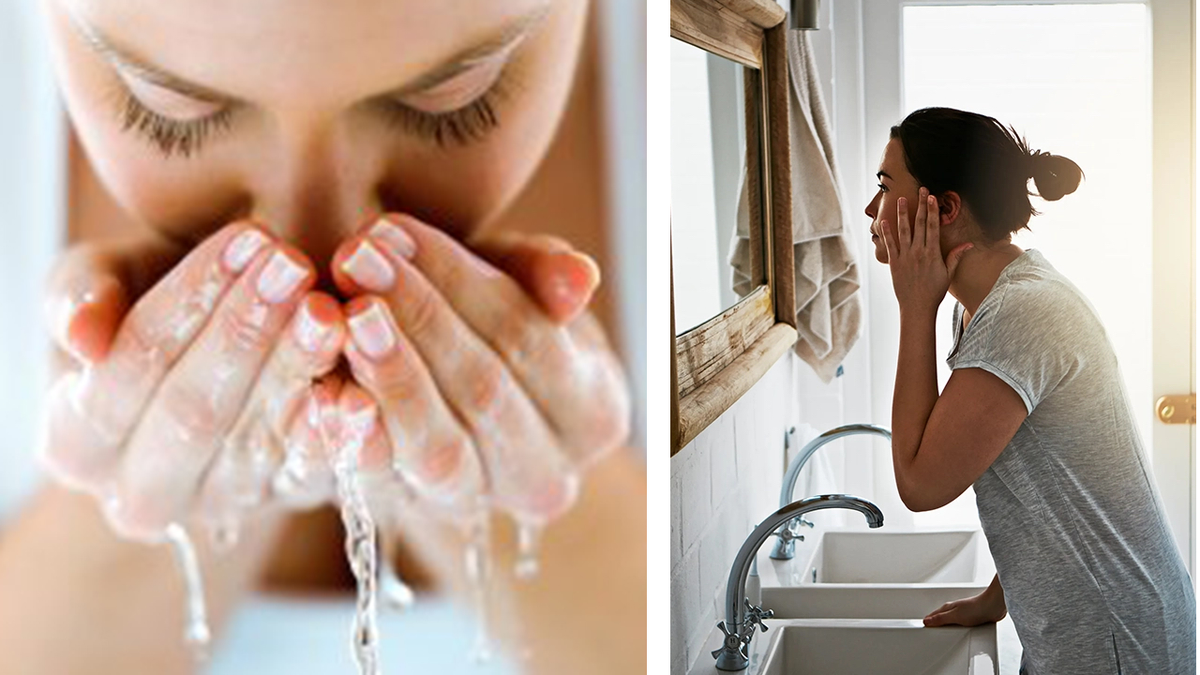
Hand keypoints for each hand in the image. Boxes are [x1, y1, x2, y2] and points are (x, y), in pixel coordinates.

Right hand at [42, 224, 343, 540]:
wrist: (226, 356)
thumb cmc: (154, 304)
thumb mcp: (108, 282)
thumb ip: (80, 293)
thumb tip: (82, 338)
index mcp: (76, 444)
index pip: (131, 367)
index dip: (187, 300)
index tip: (244, 239)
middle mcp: (142, 495)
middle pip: (194, 412)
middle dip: (245, 332)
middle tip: (294, 266)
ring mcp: (220, 507)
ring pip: (257, 443)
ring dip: (297, 372)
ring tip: (331, 309)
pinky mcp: (289, 503)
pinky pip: (314, 477)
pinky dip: (340, 438)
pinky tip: (362, 394)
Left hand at [330, 215, 629, 523]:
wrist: (455, 414)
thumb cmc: (493, 329)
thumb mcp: (521, 289)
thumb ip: (545, 274)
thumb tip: (578, 279)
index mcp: (593, 412)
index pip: (529, 338)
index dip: (461, 282)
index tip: (396, 229)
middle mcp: (547, 475)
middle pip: (485, 391)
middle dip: (417, 317)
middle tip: (356, 258)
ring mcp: (480, 503)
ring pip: (439, 448)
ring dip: (390, 376)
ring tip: (345, 315)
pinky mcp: (412, 516)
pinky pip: (383, 484)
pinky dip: (353, 438)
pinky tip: (323, 392)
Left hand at [880, 187, 972, 315]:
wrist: (917, 307)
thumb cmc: (934, 291)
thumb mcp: (948, 274)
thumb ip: (956, 256)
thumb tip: (969, 244)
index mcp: (932, 253)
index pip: (933, 227)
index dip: (932, 211)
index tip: (933, 197)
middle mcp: (918, 252)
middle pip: (919, 224)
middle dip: (921, 205)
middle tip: (921, 190)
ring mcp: (905, 257)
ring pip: (903, 231)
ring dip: (901, 214)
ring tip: (899, 199)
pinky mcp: (894, 263)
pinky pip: (889, 245)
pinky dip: (886, 232)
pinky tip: (884, 220)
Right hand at [923, 588, 1006, 626]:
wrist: (993, 606)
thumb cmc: (977, 608)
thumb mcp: (955, 616)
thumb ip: (940, 619)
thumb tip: (927, 621)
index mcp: (948, 608)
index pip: (933, 615)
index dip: (928, 620)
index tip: (922, 625)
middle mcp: (954, 610)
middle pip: (940, 616)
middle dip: (934, 621)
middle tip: (928, 626)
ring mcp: (963, 614)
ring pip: (950, 619)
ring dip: (945, 623)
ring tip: (940, 628)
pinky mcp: (972, 618)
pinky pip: (960, 623)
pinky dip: (956, 626)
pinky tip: (958, 629)